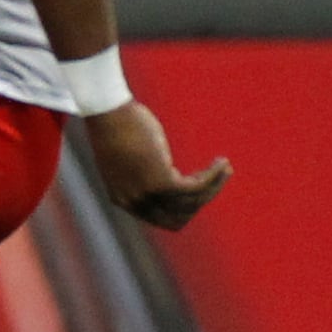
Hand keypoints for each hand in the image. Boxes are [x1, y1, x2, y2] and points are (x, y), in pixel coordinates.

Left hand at [84, 100, 230, 230]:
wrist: (107, 112)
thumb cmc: (117, 126)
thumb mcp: (126, 156)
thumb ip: (140, 171)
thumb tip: (164, 170)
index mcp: (123, 199)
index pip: (161, 218)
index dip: (184, 207)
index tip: (197, 187)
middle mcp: (134, 202)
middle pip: (180, 216)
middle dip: (202, 199)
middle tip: (217, 178)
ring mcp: (147, 194)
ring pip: (193, 201)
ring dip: (214, 186)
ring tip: (224, 166)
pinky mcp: (161, 181)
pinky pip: (197, 186)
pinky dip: (213, 176)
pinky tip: (221, 163)